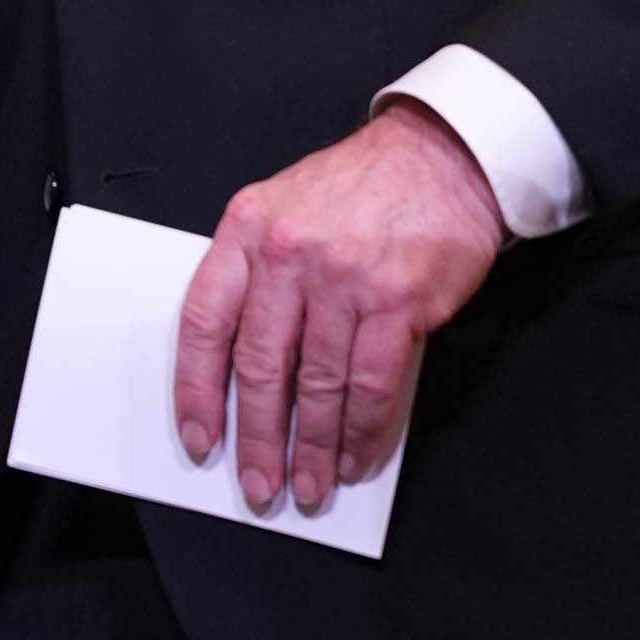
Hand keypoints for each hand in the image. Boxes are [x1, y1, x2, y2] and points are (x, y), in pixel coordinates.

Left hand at [172, 101, 505, 514]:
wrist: (442, 155)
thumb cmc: (364, 185)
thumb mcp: (284, 207)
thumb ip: (258, 275)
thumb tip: (246, 372)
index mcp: (247, 228)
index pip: (204, 322)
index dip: (196, 390)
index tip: (200, 436)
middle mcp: (288, 252)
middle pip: (259, 366)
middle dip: (258, 439)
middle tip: (258, 482)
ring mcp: (343, 277)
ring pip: (316, 385)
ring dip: (313, 448)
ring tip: (311, 483)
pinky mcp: (397, 300)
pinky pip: (371, 385)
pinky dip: (363, 432)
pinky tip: (356, 456)